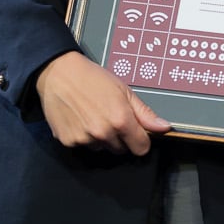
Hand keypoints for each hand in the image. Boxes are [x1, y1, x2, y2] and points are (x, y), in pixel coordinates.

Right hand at [34, 51, 173, 154]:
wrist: (59, 73)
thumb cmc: (94, 78)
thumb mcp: (124, 91)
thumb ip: (144, 113)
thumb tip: (165, 128)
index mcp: (121, 121)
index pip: (141, 148)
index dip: (141, 140)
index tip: (136, 132)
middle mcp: (103, 133)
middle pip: (121, 150)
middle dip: (120, 139)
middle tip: (111, 118)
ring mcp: (83, 139)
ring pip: (101, 149)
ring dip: (101, 139)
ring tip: (93, 116)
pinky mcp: (67, 141)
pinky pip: (82, 146)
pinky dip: (83, 137)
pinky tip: (79, 120)